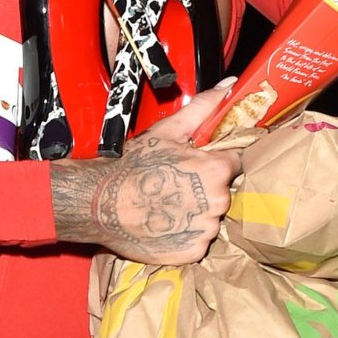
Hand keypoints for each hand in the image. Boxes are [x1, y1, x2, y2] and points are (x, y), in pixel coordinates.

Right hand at [50, 86, 241, 264]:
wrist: (102, 203)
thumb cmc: (133, 165)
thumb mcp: (168, 131)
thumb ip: (203, 108)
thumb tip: (229, 85)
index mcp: (215, 171)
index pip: (235, 163)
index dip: (217, 161)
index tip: (200, 163)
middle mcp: (217, 202)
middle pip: (223, 191)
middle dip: (206, 185)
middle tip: (177, 181)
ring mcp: (206, 230)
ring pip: (211, 217)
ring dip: (196, 210)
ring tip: (169, 202)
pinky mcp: (193, 252)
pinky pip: (198, 240)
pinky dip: (186, 232)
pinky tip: (166, 221)